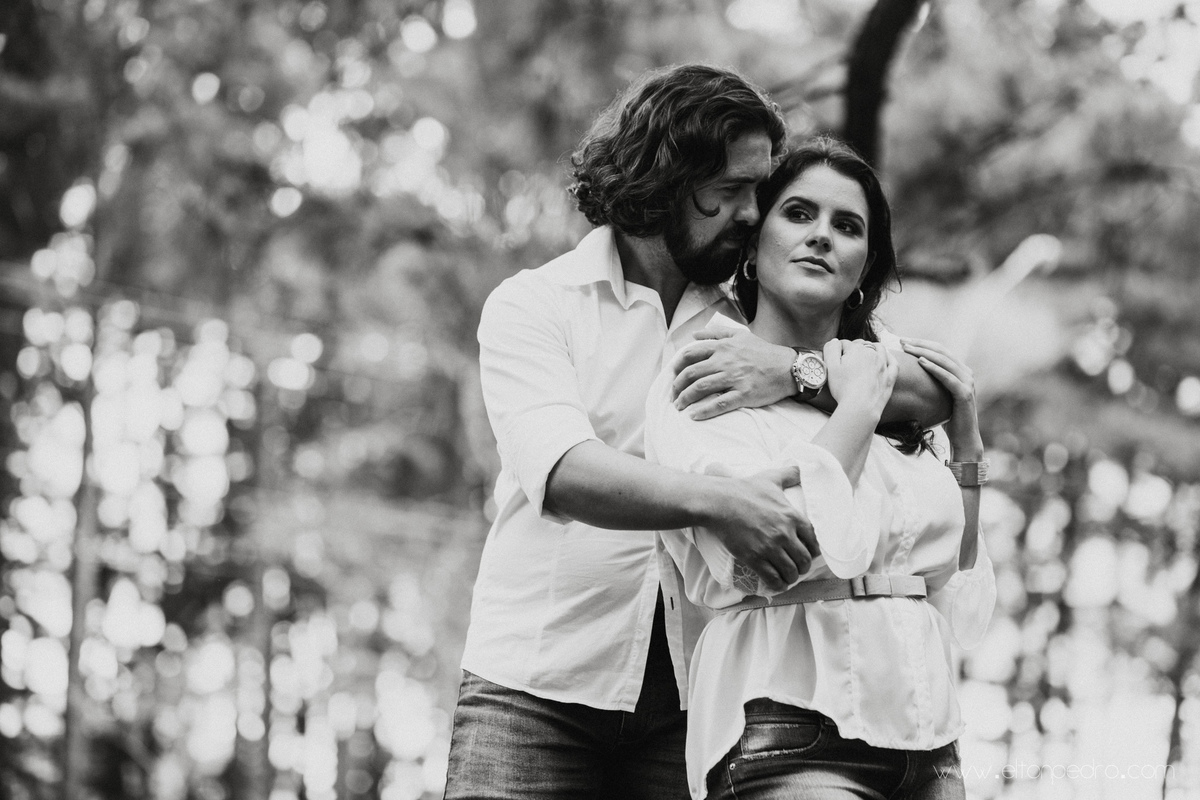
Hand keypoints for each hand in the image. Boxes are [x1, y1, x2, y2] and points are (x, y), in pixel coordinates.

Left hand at [671, 328, 794, 419]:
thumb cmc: (764, 352)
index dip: (677, 366)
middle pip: (691, 373)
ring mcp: (734, 378)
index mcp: (723, 347)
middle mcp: (725, 361)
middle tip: (673, 394)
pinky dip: (704, 411)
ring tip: (678, 406)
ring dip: (686, 398)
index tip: (673, 375)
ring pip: (701, 388)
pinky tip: (694, 416)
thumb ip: (716, 333)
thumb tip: (694, 334)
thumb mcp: (741, 336)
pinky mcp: (743, 394)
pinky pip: (719, 404)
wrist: (789, 368)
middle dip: (677, 385)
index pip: (690, 354)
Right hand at [702, 463, 818, 593]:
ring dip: (791, 577)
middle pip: (804, 560)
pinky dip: (778, 584)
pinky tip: (777, 584)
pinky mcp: (754, 558)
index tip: (808, 553)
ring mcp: (770, 547)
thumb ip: (789, 473)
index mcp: (792, 516)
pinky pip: (773, 578)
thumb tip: (801, 466)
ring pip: (791, 571)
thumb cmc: (745, 489)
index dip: (813, 550)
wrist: (719, 502)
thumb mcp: (770, 478)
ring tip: (788, 576)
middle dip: (803, 566)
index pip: (814, 541)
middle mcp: (785, 534)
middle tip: (798, 567)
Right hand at [823, 339, 896, 418]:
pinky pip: (893, 362)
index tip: (834, 360)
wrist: (860, 407)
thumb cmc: (844, 388)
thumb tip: (835, 341)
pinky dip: (889, 357)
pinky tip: (885, 358)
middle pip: (861, 345)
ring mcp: (883, 365)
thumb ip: (831, 349)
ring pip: (878, 349)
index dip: (837, 351)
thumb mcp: (830, 367)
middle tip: (846, 360)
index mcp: (856, 350)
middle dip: (854, 349)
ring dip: (871, 348)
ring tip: (865, 353)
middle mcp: (872, 354)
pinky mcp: (890, 377)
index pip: (844, 344)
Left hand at [900, 338, 982, 458]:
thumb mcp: (937, 394)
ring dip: (924, 352)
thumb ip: (930, 381)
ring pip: (944, 361)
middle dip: (920, 344)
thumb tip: (907, 372)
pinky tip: (920, 362)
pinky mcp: (965, 394)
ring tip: (907, 349)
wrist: (963, 437)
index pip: (940, 350)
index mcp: (960, 370)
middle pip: (941, 352)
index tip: (903, 340)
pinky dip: (934, 368)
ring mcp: (968, 382)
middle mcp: (966, 373)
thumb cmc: (946, 416)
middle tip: (902, 341)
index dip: (922, 342)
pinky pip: (948, 377)